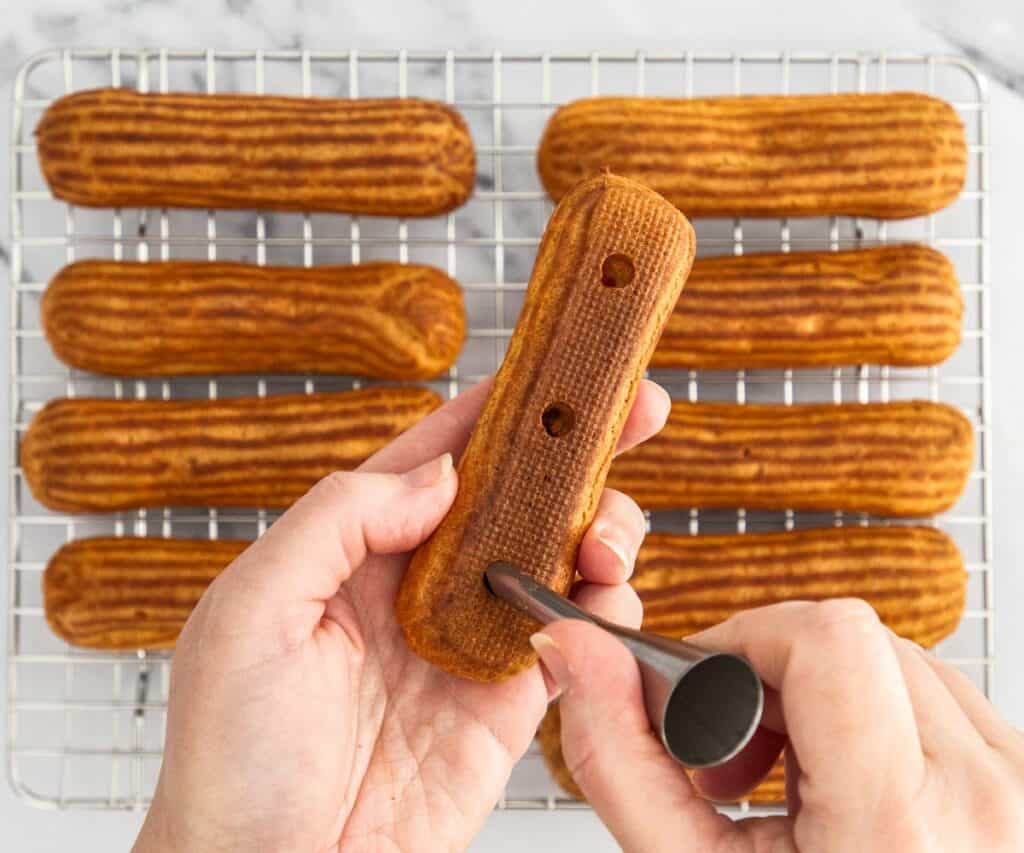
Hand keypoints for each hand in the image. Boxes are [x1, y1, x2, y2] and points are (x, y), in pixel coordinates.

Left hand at [133, 378, 665, 852]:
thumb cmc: (234, 757)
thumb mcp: (251, 612)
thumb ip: (338, 521)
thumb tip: (441, 480)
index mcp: (355, 547)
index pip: (440, 453)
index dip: (502, 406)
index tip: (560, 369)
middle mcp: (421, 583)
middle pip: (516, 494)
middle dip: (577, 451)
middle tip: (635, 413)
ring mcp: (471, 638)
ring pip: (558, 554)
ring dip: (599, 529)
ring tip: (607, 536)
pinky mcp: (510, 700)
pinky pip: (576, 634)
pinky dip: (606, 609)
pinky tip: (604, 598)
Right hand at [536, 599, 1023, 852]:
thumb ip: (620, 756)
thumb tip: (576, 649)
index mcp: (897, 830)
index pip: (831, 640)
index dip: (747, 642)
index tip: (710, 692)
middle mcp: (986, 800)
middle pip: (859, 641)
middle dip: (772, 681)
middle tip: (737, 760)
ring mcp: (1021, 792)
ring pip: (900, 662)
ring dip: (823, 701)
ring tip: (788, 783)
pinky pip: (942, 700)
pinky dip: (876, 721)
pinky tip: (845, 787)